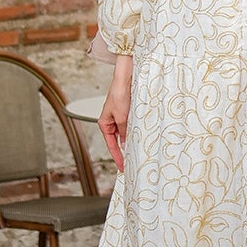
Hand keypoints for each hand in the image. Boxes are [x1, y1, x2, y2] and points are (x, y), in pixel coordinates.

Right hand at [98, 55, 132, 171]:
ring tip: (140, 153)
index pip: (111, 145)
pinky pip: (132, 126)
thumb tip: (127, 145)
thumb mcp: (123, 117)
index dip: (117, 157)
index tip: (122, 168)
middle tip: (133, 164)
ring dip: (132, 141)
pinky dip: (136, 132)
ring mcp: (120, 117)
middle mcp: (112, 121)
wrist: (126, 78)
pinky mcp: (128, 112)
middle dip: (126, 151)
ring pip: (126, 134)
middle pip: (119, 141)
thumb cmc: (119, 93)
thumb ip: (125, 132)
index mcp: (105, 123)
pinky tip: (142, 138)